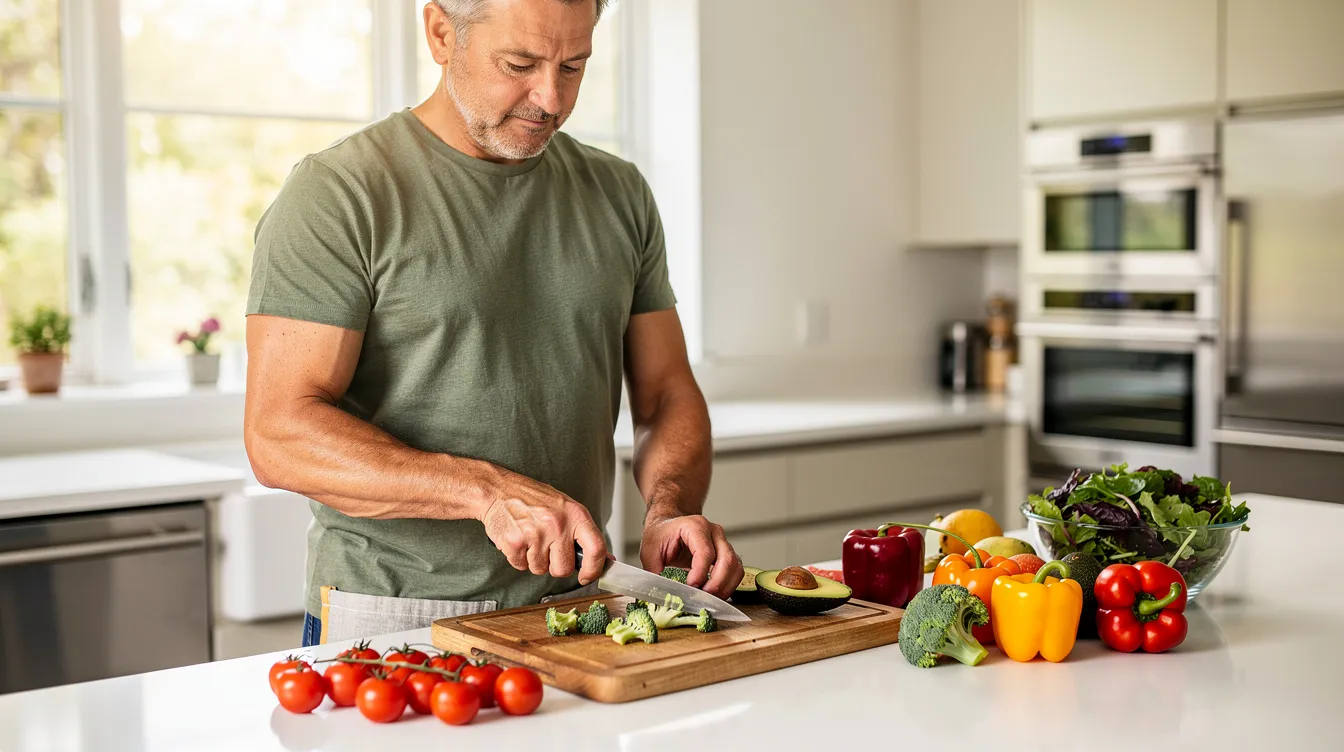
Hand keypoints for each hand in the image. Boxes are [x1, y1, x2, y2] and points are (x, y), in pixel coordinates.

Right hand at [476, 466, 606, 585]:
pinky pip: (521, 566)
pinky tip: (518, 539)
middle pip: (564, 568)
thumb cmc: (532, 498)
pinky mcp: (515, 542)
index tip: (587, 576)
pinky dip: (518, 558)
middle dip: (554, 566)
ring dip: (534, 560)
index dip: (594, 569)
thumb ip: (583, 533)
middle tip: (546, 549)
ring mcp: (536, 534)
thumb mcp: (565, 508)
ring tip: (529, 538)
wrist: (498, 489)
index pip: (596, 548)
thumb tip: (606, 559)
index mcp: (575, 514)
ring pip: (540, 569)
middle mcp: (558, 524)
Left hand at [641, 508, 742, 600]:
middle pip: (727, 560)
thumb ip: (654, 571)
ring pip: (736, 567)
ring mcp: (723, 542)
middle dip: (716, 584)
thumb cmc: (660, 536)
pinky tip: (714, 595)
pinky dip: (728, 586)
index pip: (705, 552)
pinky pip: (736, 572)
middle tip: (702, 598)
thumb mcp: (649, 551)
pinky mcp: (727, 554)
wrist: (668, 527)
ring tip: (708, 599)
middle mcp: (714, 532)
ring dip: (725, 587)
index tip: (690, 587)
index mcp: (695, 526)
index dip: (700, 573)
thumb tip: (660, 593)